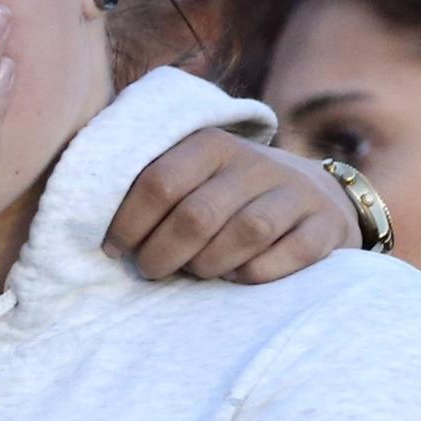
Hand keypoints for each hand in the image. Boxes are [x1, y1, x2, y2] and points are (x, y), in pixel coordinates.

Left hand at [107, 131, 364, 283]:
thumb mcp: (195, 177)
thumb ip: (151, 188)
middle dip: (162, 254)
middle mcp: (255, 162)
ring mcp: (294, 192)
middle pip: (196, 215)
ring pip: (243, 233)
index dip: (128, 223)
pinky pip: (285, 256)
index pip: (158, 182)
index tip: (114, 249)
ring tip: (195, 271)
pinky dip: (254, 274)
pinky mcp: (324, 226)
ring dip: (208, 265)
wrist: (318, 198)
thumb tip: (96, 232)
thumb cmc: (232, 197)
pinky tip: (239, 276)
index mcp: (212, 145)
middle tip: (151, 270)